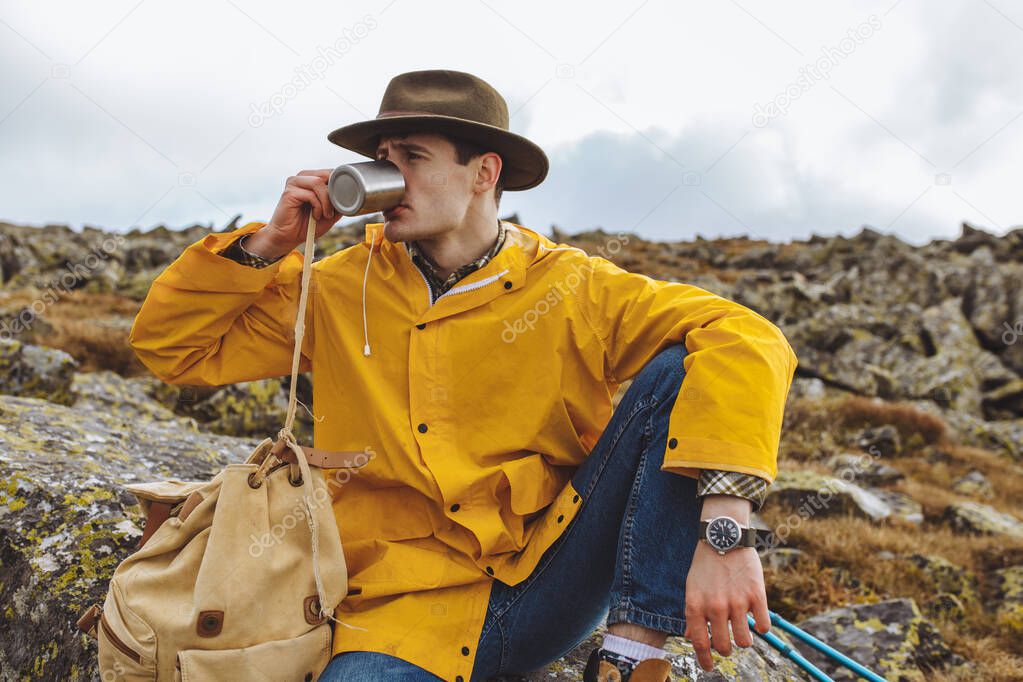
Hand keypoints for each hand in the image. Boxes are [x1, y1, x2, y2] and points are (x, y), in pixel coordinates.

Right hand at [247, 169, 338, 257]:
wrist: (289, 237)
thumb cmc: (307, 225)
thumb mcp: (329, 214)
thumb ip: (338, 203)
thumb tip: (349, 195)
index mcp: (311, 179)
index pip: (330, 172)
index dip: (339, 185)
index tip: (344, 200)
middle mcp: (302, 177)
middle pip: (326, 174)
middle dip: (334, 193)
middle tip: (334, 209)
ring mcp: (294, 183)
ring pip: (318, 182)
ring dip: (326, 201)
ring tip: (325, 214)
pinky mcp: (289, 192)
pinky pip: (311, 194)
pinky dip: (318, 207)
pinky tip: (316, 216)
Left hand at [683, 540, 769, 672]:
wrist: (724, 537)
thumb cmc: (706, 564)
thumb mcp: (692, 588)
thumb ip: (692, 613)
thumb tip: (691, 637)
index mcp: (696, 606)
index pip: (700, 644)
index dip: (705, 660)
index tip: (709, 667)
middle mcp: (716, 607)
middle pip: (724, 647)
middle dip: (726, 648)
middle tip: (728, 642)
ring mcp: (737, 602)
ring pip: (745, 642)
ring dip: (744, 640)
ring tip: (742, 628)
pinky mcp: (757, 596)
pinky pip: (764, 627)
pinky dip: (762, 628)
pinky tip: (756, 618)